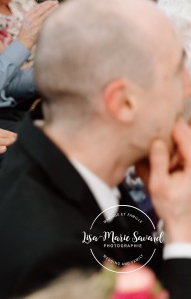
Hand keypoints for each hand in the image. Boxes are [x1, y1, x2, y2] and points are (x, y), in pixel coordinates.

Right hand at [17, 0, 58, 48]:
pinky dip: (52, 16)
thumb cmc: (25, 32)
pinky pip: (48, 20)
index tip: (49, 1)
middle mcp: (32, 17)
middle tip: (55, 2)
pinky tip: (56, 14)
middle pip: (43, 8)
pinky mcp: (40, 27)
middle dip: (50, 4)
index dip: (44, 3)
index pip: (37, 6)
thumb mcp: (26, 21)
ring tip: (58, 5)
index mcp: (27, 15)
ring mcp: (36, 22)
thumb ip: (32, 15)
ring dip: (53, 8)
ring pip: (46, 13)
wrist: (23, 41)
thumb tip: (40, 10)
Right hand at [147, 119, 190, 242]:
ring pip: (185, 148)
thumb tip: (158, 141)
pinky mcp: (190, 171)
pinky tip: (167, 168)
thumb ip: (158, 161)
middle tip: (158, 147)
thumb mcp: (158, 184)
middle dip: (172, 141)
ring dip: (173, 151)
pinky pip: (184, 157)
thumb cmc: (172, 208)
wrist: (182, 224)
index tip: (160, 121)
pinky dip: (174, 158)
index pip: (186, 137)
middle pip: (187, 139)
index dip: (173, 128)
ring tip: (164, 164)